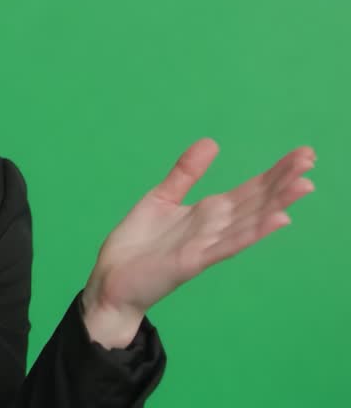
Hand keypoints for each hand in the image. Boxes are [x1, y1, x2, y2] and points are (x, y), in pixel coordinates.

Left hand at [81, 138, 315, 339]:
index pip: (249, 190)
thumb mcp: (161, 198)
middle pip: (255, 201)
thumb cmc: (137, 244)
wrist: (112, 282)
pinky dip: (252, 232)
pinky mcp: (193, 261)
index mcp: (208, 213)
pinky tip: (277, 220)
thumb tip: (212, 142)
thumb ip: (185, 173)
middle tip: (310, 159)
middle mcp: (214, 228)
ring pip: (248, 221)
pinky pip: (227, 245)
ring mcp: (206, 245)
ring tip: (303, 185)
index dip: (275, 173)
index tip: (303, 154)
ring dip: (276, 203)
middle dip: (282, 181)